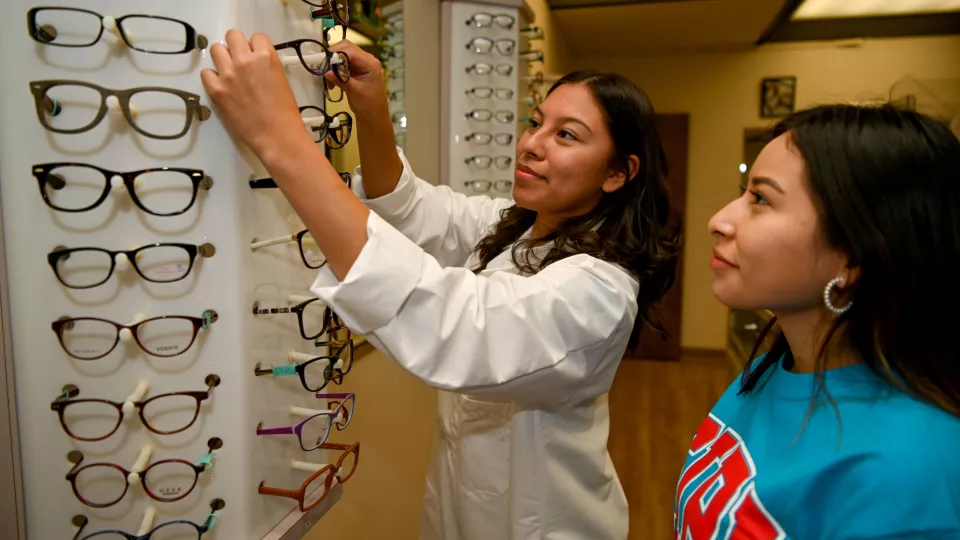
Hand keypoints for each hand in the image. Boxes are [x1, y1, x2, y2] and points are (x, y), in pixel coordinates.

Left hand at [200, 29, 308, 156]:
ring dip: (222, 58)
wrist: (277, 136)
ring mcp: (228, 74)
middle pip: (232, 35)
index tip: (256, 57)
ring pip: (216, 49)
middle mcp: (245, 61)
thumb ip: (266, 65)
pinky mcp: (216, 90)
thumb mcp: (281, 79)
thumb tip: (254, 62)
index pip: (256, 36)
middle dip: (236, 46)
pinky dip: (212, 77)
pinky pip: (206, 73)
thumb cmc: (285, 112)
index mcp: (266, 57)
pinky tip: (222, 86)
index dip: (256, 47)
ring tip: (229, 71)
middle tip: (240, 60)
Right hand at [325, 40, 388, 119]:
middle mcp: (365, 59)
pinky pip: (341, 64)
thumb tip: (327, 72)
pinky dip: (334, 71)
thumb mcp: (355, 92)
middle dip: (332, 58)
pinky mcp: (354, 70)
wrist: (374, 116)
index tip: (324, 65)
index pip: (350, 50)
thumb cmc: (368, 105)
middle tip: (323, 70)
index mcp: (369, 62)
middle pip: (345, 48)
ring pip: (341, 55)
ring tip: (328, 81)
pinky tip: (331, 83)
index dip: (335, 55)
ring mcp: (360, 64)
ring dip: (332, 65)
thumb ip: (341, 80)